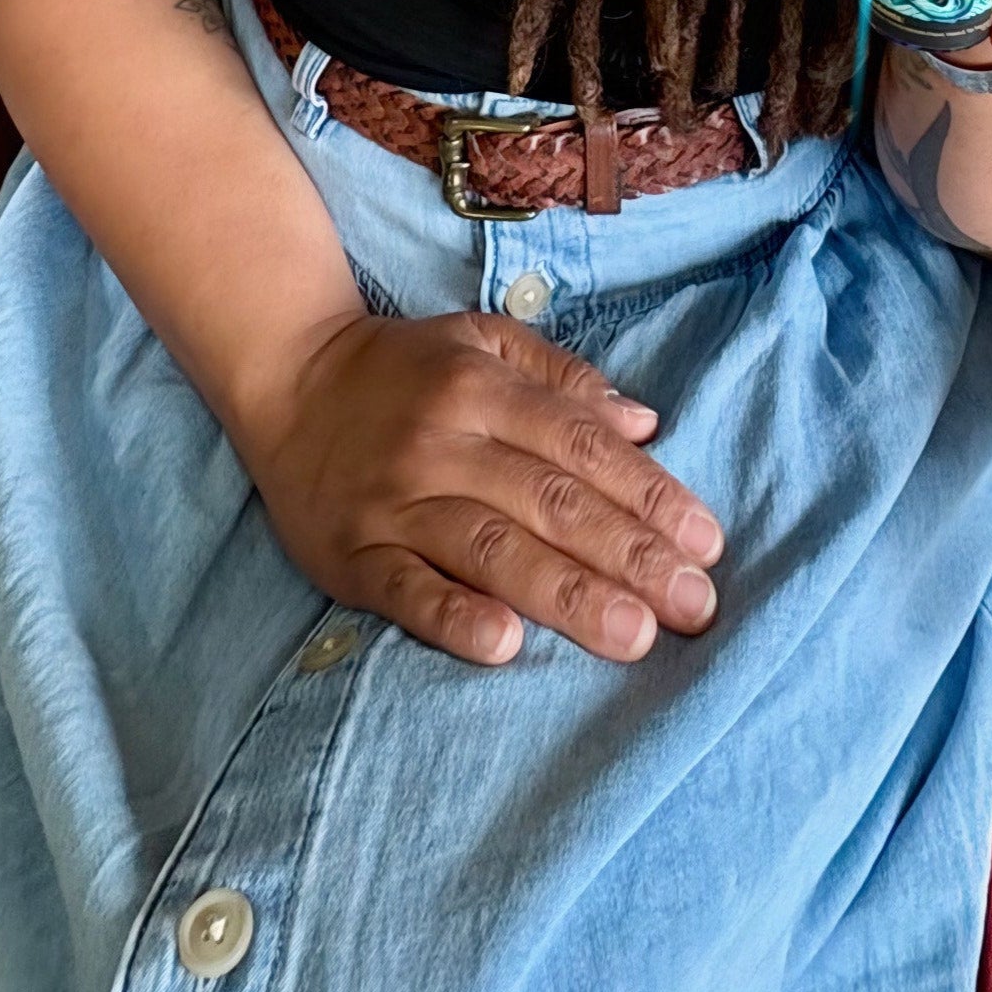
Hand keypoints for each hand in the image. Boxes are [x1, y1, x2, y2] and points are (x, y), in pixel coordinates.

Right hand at [228, 309, 725, 670]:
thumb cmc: (404, 371)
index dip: (647, 495)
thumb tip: (646, 425)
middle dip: (629, 555)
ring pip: (489, 548)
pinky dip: (452, 617)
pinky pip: (405, 590)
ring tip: (633, 636)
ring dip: (566, 594)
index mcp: (482, 388)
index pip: (581, 445)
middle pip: (549, 501)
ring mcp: (394, 501)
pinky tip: (504, 647)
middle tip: (694, 607)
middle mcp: (443, 442)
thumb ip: (565, 381)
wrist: (284, 378)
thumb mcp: (484, 343)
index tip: (706, 545)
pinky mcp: (351, 555)